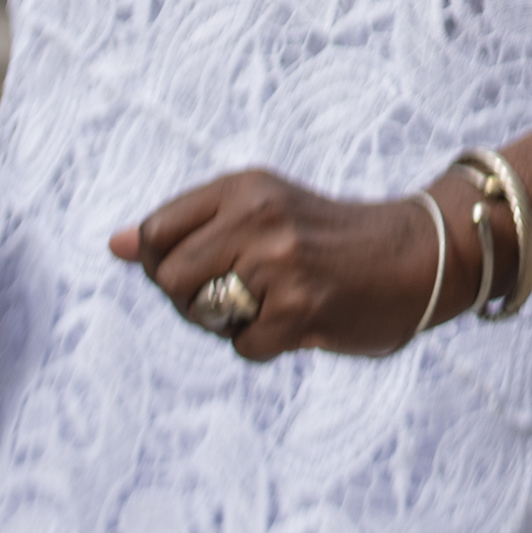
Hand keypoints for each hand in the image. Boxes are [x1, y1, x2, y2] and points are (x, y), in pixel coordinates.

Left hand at [111, 171, 469, 360]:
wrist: (419, 256)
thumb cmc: (328, 239)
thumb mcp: (260, 213)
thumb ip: (190, 228)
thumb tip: (113, 244)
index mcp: (243, 186)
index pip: (155, 231)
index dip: (167, 263)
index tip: (209, 267)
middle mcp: (257, 215)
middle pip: (167, 278)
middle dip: (192, 300)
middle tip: (241, 294)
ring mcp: (278, 262)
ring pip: (200, 312)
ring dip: (229, 322)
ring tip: (273, 303)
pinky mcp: (299, 307)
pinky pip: (243, 347)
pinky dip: (266, 345)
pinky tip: (302, 321)